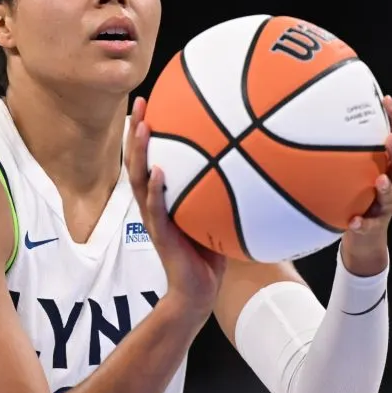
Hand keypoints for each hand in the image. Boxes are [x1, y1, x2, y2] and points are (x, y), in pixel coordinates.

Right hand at [125, 96, 226, 321]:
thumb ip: (224, 189)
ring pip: (140, 180)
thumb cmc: (208, 253)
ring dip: (140, 152)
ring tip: (144, 126)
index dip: (148, 130)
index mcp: (163, 197)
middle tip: (141, 101)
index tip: (152, 100)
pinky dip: (156, 190)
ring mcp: (154, 219)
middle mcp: (154, 203)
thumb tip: (253, 161)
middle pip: (138, 160)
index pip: (150, 156)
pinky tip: (159, 172)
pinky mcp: (161, 236)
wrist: (198, 292)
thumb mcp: (216, 214)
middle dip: (138, 130)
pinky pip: (156, 210)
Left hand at [340, 95, 391, 275]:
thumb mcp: (351, 168)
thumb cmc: (356, 193)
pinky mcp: (374, 225)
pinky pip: (369, 224)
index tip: (388, 99)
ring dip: (386, 187)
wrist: (364, 236)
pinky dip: (362, 222)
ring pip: (391, 194)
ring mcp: (385, 204)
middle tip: (390, 138)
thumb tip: (311, 116)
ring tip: (379, 180)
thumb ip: (341, 146)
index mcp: (387, 164)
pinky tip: (353, 221)